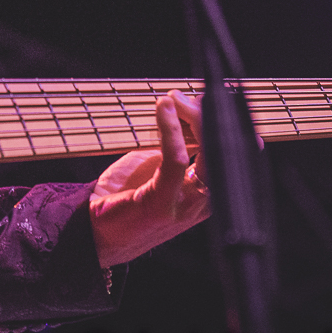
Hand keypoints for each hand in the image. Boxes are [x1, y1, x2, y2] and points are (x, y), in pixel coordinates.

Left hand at [89, 90, 212, 267]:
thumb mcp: (157, 167)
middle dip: (210, 116)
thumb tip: (185, 106)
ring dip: (192, 117)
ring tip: (173, 99)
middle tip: (183, 97)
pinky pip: (176, 160)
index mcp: (206, 192)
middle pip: (227, 151)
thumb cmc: (125, 197)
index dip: (229, 124)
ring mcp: (186, 205)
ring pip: (209, 153)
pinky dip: (171, 129)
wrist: (97, 235)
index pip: (234, 156)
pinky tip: (163, 110)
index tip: (212, 98)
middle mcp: (203, 201)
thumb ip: (176, 146)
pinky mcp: (162, 203)